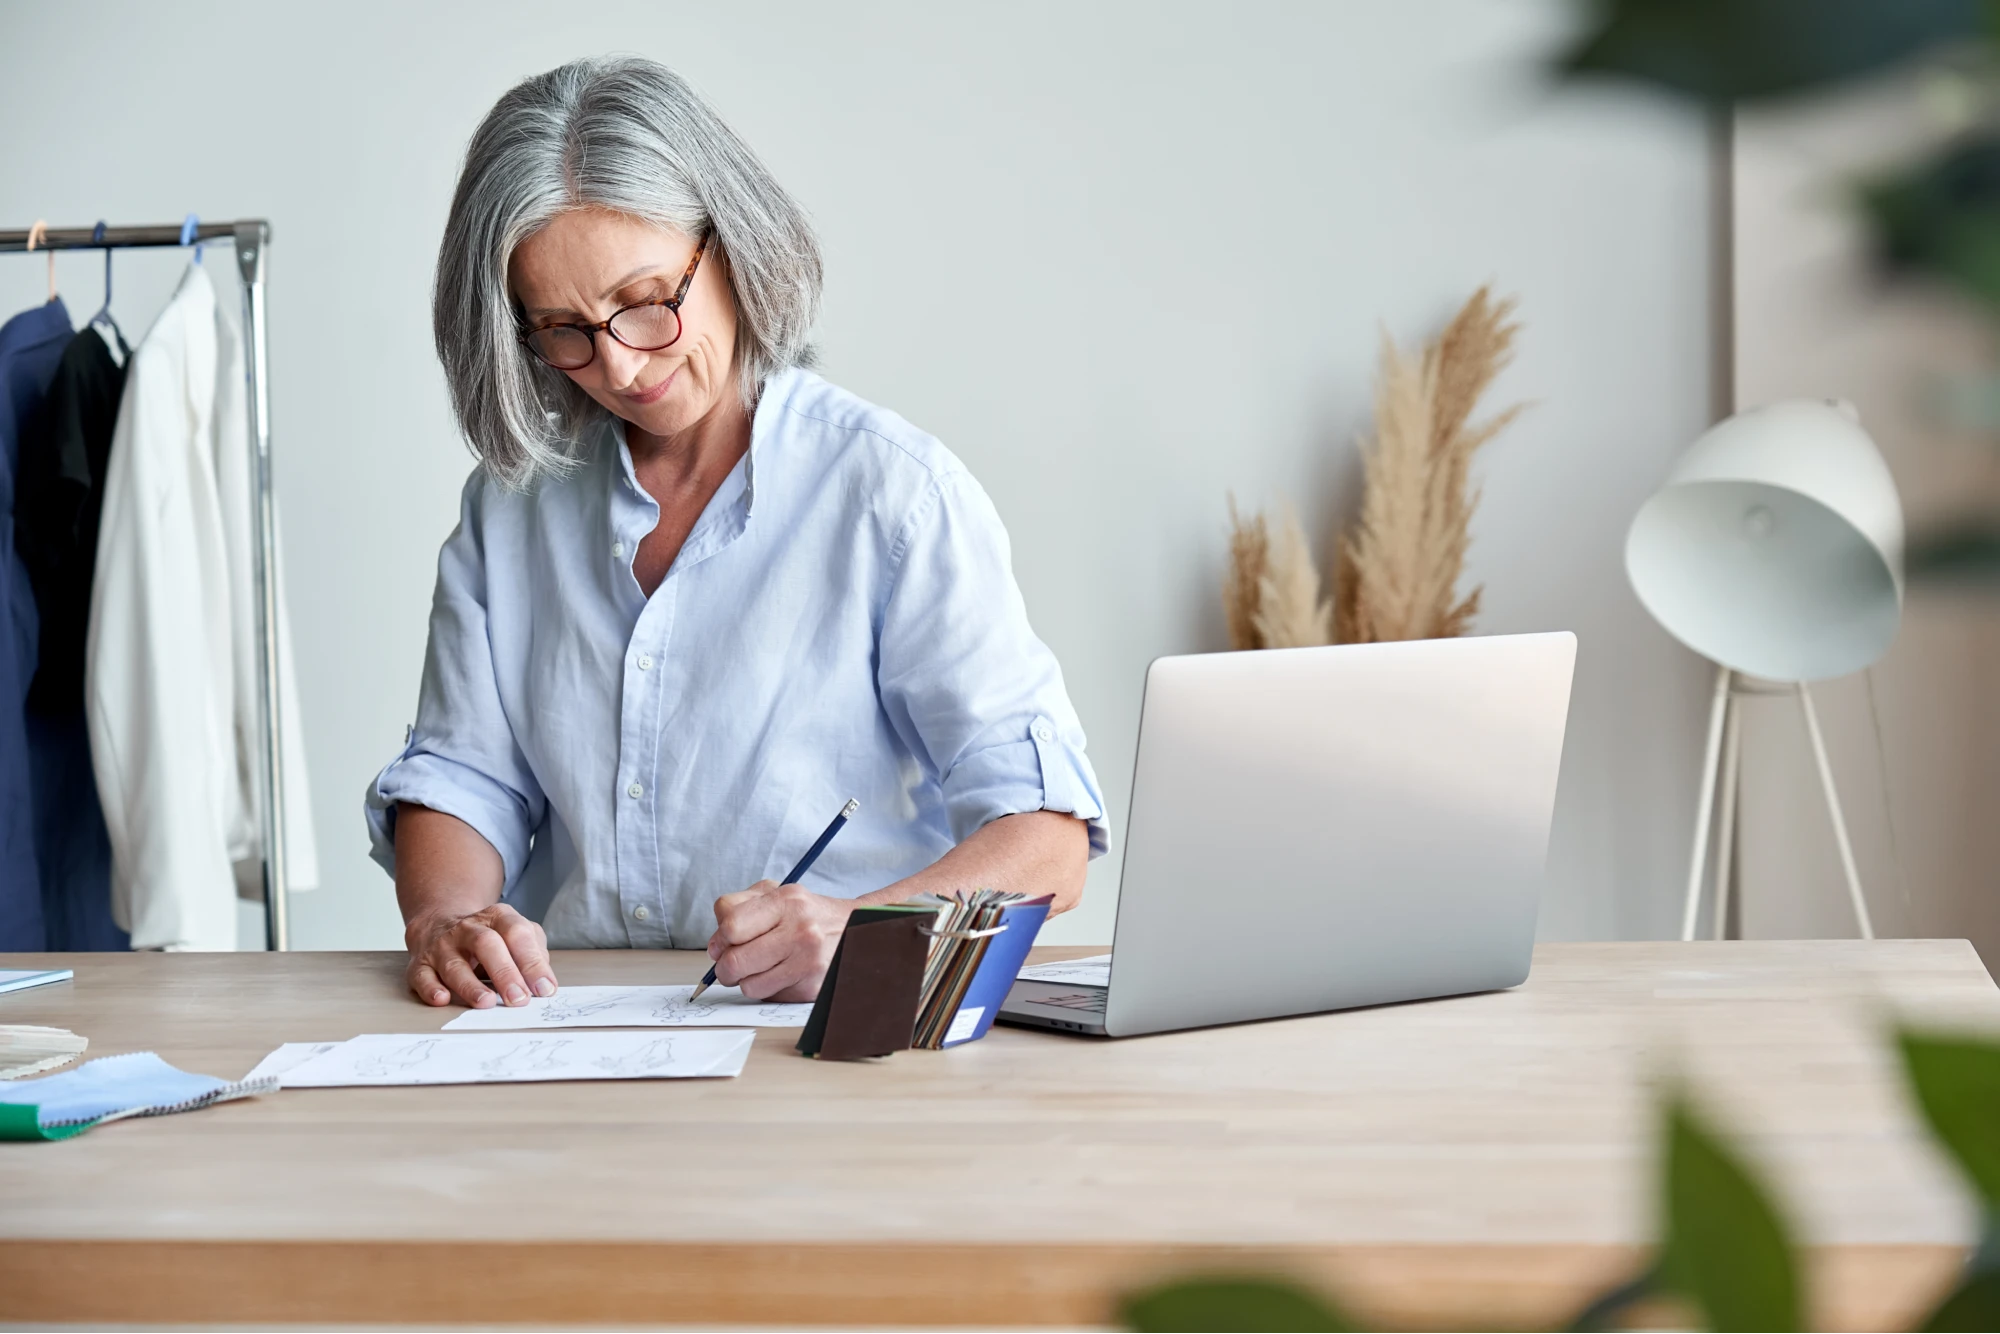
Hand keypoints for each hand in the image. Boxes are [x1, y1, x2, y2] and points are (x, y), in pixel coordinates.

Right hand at [405, 904, 557, 1007]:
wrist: (440, 924)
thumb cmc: (489, 937)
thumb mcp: (516, 934)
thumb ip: (534, 954)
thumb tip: (544, 985)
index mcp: (498, 917)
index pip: (517, 934)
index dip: (532, 962)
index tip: (544, 989)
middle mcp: (468, 928)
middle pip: (487, 945)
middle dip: (505, 972)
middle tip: (519, 999)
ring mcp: (442, 946)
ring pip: (454, 964)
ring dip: (470, 985)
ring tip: (486, 1003)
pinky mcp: (420, 964)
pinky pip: (423, 976)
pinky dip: (431, 989)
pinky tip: (442, 999)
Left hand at [707, 881, 858, 1001]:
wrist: (853, 929)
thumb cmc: (805, 913)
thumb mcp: (775, 893)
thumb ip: (737, 908)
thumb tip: (715, 946)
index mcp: (787, 901)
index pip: (731, 926)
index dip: (719, 939)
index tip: (723, 942)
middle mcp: (801, 931)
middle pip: (734, 962)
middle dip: (724, 967)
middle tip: (731, 963)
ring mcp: (809, 962)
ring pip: (748, 986)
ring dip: (746, 980)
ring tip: (759, 967)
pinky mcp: (812, 988)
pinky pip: (769, 997)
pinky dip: (767, 988)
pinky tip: (780, 974)